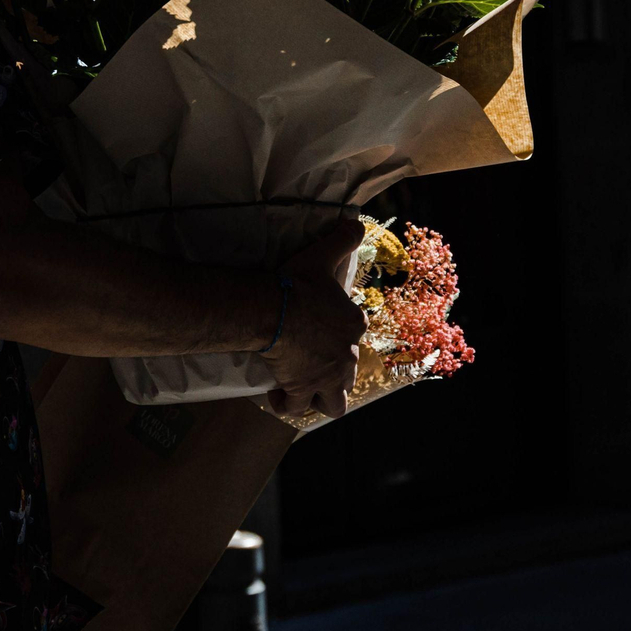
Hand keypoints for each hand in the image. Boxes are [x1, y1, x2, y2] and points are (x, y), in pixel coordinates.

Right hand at [260, 219, 367, 419]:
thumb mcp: (321, 257)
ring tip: (304, 389)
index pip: (354, 334)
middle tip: (310, 362)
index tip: (318, 330)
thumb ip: (342, 240)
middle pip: (349, 373)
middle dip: (334, 372)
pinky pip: (299, 408)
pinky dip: (290, 405)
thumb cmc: (297, 284)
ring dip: (323, 398)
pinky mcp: (304, 389)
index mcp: (354, 325)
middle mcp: (347, 355)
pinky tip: (278, 395)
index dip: (338, 334)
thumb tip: (357, 223)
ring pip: (336, 402)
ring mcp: (327, 376)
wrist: (274, 309)